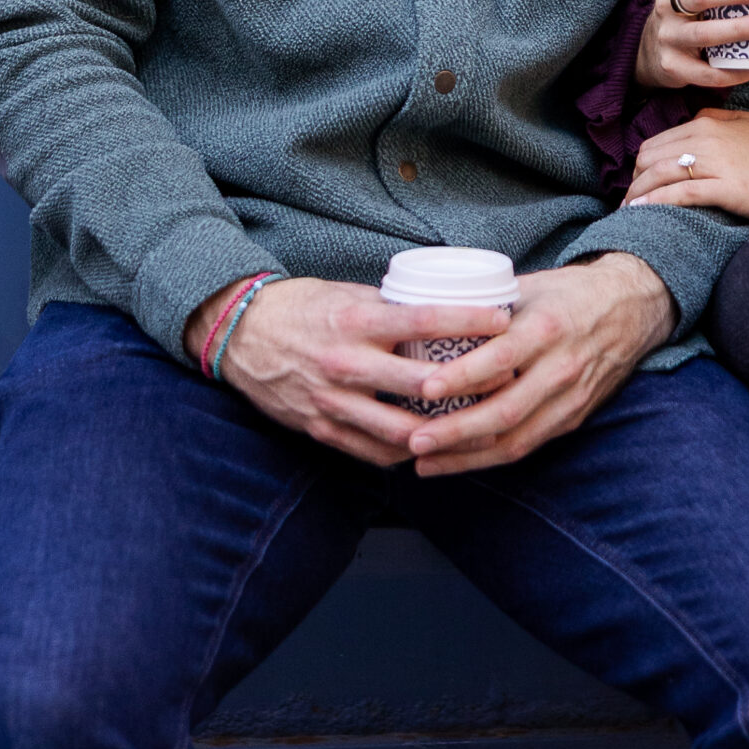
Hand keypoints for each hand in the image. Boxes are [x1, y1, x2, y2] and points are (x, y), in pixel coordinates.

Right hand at [182, 275, 512, 467]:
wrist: (242, 334)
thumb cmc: (304, 308)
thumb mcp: (349, 294)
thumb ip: (392, 307)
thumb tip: (444, 307)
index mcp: (358, 320)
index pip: (426, 320)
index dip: (469, 321)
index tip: (503, 321)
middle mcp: (347, 363)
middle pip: (423, 384)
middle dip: (470, 385)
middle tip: (505, 382)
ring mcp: (333, 401)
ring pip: (401, 430)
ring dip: (442, 432)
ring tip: (477, 428)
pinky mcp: (320, 428)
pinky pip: (371, 452)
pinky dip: (404, 454)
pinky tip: (429, 448)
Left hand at [396, 254, 675, 478]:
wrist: (633, 308)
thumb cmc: (572, 292)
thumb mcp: (533, 285)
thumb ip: (488, 304)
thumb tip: (430, 308)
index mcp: (549, 328)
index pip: (501, 358)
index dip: (462, 376)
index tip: (424, 388)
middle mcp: (562, 368)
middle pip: (505, 411)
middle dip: (456, 431)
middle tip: (414, 439)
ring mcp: (570, 399)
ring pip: (516, 439)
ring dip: (467, 456)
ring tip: (423, 462)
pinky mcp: (573, 418)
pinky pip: (528, 445)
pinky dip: (490, 458)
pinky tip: (457, 461)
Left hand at [623, 106, 748, 221]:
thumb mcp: (747, 123)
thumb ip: (717, 117)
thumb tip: (693, 119)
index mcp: (708, 122)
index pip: (657, 142)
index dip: (641, 165)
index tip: (638, 183)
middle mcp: (707, 138)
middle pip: (652, 158)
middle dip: (635, 180)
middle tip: (629, 201)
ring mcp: (717, 162)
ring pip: (661, 174)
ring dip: (638, 194)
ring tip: (627, 212)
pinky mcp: (726, 188)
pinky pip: (681, 193)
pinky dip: (657, 202)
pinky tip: (641, 212)